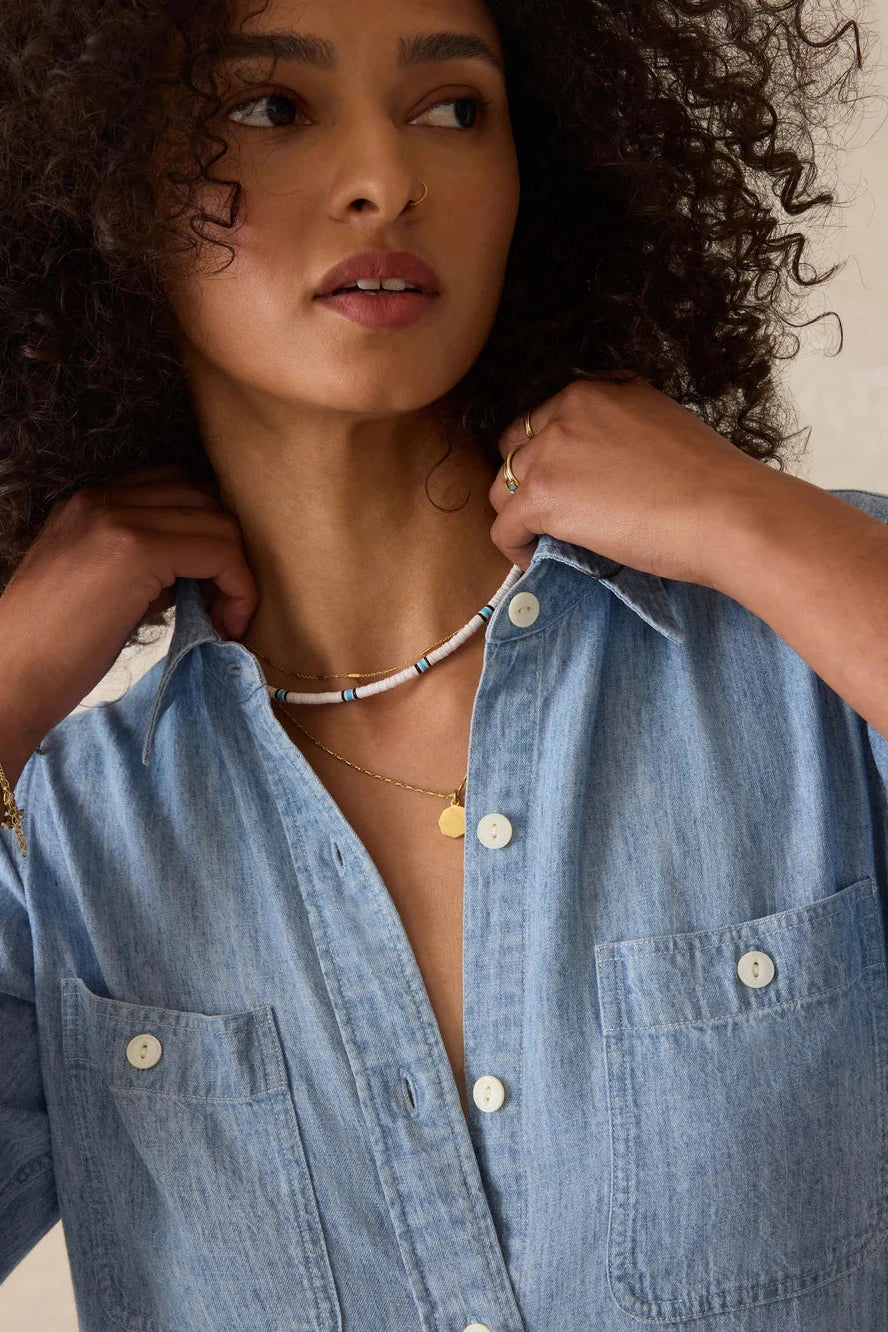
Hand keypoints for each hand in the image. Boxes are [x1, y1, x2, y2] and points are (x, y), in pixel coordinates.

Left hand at [487, 372, 766, 584]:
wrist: (725, 510)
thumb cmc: (711, 479)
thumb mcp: (660, 421)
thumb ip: (620, 427)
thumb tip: (602, 462)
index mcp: (594, 391)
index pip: (542, 421)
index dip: (547, 457)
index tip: (566, 486)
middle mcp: (565, 413)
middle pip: (513, 450)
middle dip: (525, 482)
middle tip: (550, 514)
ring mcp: (549, 454)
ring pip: (502, 489)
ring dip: (518, 517)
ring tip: (544, 542)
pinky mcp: (542, 498)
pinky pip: (503, 528)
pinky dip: (514, 550)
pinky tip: (538, 561)